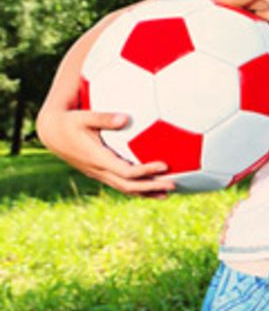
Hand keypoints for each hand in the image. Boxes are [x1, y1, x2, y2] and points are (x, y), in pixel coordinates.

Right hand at [36, 109, 173, 195]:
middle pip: (128, 185)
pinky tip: (152, 188)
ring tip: (167, 194)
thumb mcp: (85, 117)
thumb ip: (105, 118)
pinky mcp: (99, 173)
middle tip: (174, 185)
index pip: (126, 171)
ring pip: (124, 188)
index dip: (145, 171)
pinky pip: (120, 184)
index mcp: (97, 158)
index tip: (165, 165)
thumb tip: (126, 118)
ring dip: (146, 193)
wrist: (52, 133)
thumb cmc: (71, 121)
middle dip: (151, 187)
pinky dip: (136, 189)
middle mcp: (98, 170)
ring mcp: (98, 174)